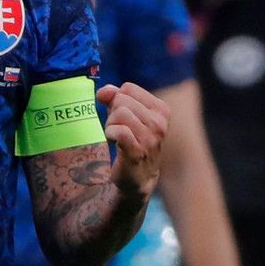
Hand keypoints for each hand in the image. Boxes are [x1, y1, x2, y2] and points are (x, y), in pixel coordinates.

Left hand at [96, 82, 170, 200]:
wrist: (137, 177)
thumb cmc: (130, 140)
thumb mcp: (125, 113)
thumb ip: (114, 96)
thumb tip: (103, 91)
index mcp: (161, 109)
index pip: (128, 88)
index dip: (117, 100)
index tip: (122, 116)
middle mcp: (159, 123)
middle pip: (121, 100)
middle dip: (112, 113)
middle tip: (118, 129)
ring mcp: (150, 138)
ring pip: (119, 113)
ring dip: (110, 124)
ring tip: (116, 136)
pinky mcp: (138, 152)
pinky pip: (119, 131)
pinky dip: (110, 134)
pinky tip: (113, 142)